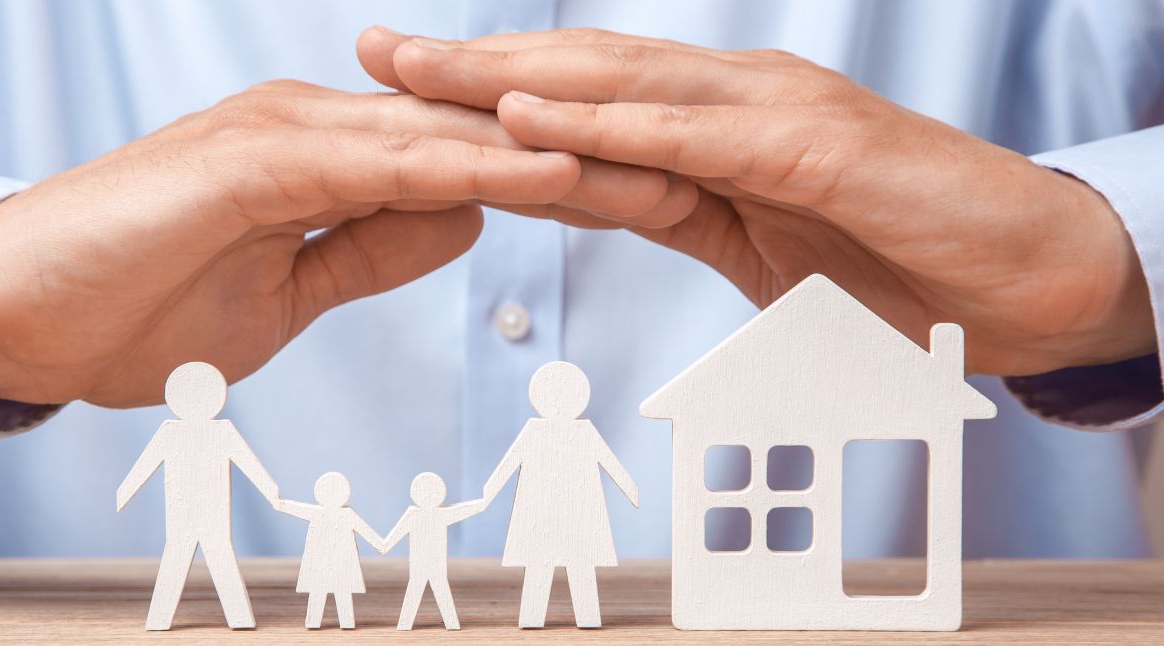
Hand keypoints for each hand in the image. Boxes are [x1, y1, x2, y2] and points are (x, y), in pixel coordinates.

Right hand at [0, 82, 686, 404]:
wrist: (14, 314)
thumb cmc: (139, 302)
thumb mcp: (289, 290)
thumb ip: (374, 246)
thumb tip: (465, 222)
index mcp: (334, 157)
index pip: (477, 161)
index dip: (570, 175)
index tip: (660, 194)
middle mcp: (321, 128)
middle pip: (482, 137)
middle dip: (588, 154)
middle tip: (697, 168)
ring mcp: (286, 134)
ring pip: (447, 139)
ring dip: (552, 153)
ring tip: (655, 164)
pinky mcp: (249, 161)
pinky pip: (379, 164)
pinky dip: (466, 169)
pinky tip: (541, 174)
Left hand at [359, 28, 1154, 375]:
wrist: (1023, 283)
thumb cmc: (893, 263)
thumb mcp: (749, 240)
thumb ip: (670, 205)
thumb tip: (588, 192)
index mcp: (712, 126)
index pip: (580, 102)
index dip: (484, 91)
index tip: (398, 88)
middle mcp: (732, 101)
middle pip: (579, 75)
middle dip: (470, 64)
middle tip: (373, 50)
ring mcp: (774, 117)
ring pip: (622, 87)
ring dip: (514, 78)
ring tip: (418, 70)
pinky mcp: (815, 153)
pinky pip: (693, 140)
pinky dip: (609, 130)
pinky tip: (534, 121)